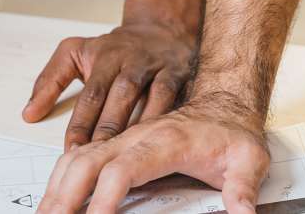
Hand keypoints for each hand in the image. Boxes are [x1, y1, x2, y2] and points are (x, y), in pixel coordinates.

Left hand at [22, 21, 196, 148]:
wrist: (161, 25)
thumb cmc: (115, 47)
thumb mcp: (75, 52)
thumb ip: (50, 81)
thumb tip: (29, 114)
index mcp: (104, 57)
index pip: (91, 93)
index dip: (81, 123)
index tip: (72, 149)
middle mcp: (131, 60)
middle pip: (119, 96)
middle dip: (107, 129)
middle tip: (96, 159)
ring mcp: (156, 66)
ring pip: (148, 97)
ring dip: (136, 126)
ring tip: (123, 154)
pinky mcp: (177, 73)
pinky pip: (171, 98)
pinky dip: (162, 118)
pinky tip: (154, 140)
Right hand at [35, 101, 269, 213]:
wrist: (228, 103)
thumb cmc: (234, 134)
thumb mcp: (250, 160)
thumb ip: (244, 188)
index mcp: (166, 141)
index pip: (125, 169)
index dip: (105, 198)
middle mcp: (137, 137)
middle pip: (88, 162)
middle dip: (65, 197)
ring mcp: (124, 140)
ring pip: (76, 159)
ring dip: (56, 190)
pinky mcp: (118, 146)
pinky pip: (79, 159)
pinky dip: (60, 180)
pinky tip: (54, 201)